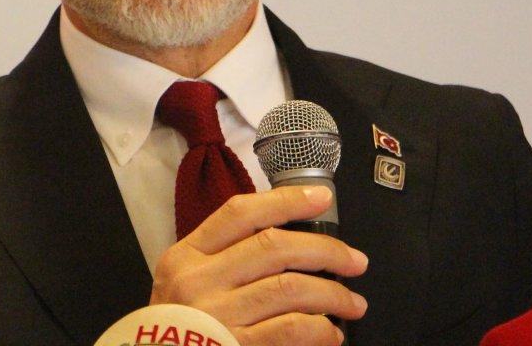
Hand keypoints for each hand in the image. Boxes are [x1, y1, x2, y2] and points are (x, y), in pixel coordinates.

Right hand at [149, 186, 368, 344]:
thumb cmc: (178, 323)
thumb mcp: (184, 279)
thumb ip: (224, 256)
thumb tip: (288, 238)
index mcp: (187, 255)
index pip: (241, 213)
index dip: (286, 201)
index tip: (321, 199)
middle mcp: (200, 280)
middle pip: (274, 248)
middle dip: (326, 251)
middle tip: (354, 260)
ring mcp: (217, 315)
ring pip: (290, 289)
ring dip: (333, 294)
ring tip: (352, 302)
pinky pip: (290, 329)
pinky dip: (319, 328)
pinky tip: (330, 332)